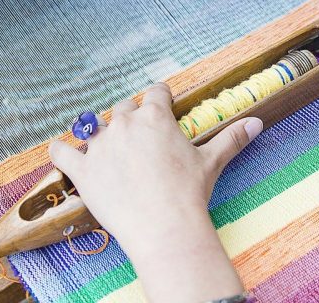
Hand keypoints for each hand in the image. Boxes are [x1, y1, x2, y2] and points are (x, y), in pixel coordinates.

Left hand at [49, 82, 262, 302]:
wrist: (164, 226)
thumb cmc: (189, 193)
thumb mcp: (212, 161)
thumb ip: (232, 137)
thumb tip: (257, 122)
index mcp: (155, 116)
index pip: (155, 92)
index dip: (160, 99)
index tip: (162, 104)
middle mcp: (125, 123)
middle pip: (124, 108)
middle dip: (132, 119)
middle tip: (141, 139)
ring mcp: (101, 146)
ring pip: (95, 127)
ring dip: (102, 135)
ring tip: (110, 150)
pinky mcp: (82, 170)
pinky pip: (61, 152)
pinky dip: (61, 151)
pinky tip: (64, 152)